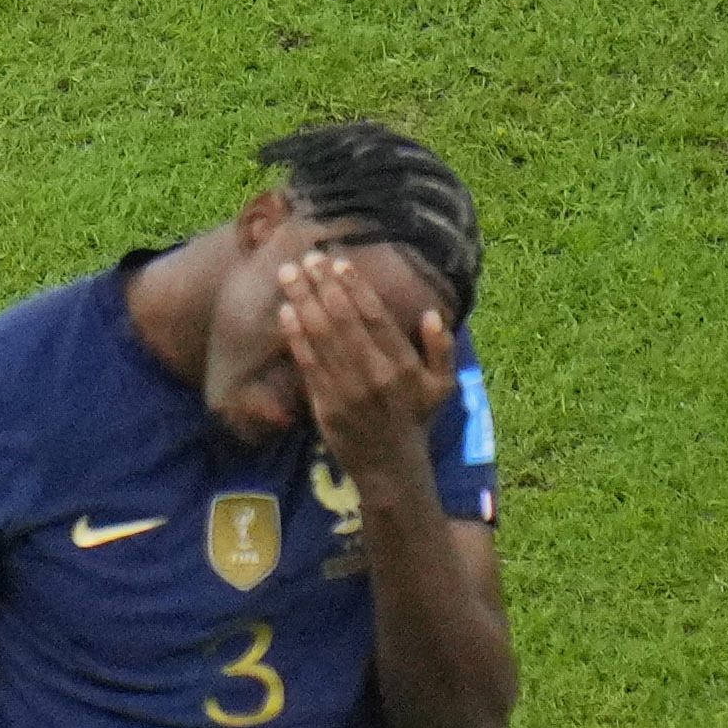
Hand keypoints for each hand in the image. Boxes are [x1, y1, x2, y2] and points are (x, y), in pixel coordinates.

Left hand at [279, 243, 455, 497]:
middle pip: (344, 321)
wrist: (391, 468)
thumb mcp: (442, 387)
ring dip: (303, 302)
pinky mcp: (327, 405)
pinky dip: (296, 337)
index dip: (355, 288)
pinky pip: (309, 364)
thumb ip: (441, 349)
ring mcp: (349, 391)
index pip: (376, 318)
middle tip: (305, 259)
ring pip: (323, 338)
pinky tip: (285, 313)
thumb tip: (431, 314)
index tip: (338, 262)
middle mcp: (377, 375)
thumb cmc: (415, 420)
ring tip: (288, 275)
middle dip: (322, 286)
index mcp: (404, 366)